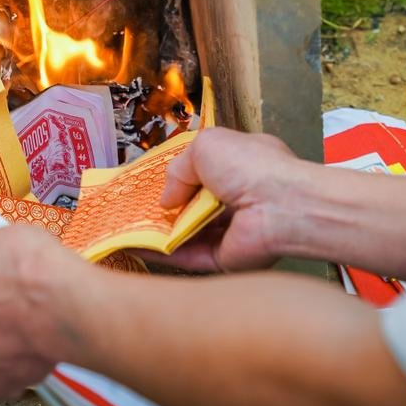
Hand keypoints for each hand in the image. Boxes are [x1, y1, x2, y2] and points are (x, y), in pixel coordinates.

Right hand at [147, 128, 317, 271]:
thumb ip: (178, 169)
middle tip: (133, 208)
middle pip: (195, 205)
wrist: (281, 207)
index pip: (206, 172)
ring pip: (188, 233)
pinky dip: (160, 251)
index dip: (181, 177)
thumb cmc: (251, 167)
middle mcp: (238, 198)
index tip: (152, 183)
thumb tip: (167, 199)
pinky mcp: (224, 259)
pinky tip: (133, 245)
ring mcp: (231, 231)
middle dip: (166, 207)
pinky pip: (187, 255)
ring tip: (125, 226)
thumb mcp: (206, 146)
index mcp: (241, 166)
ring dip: (158, 230)